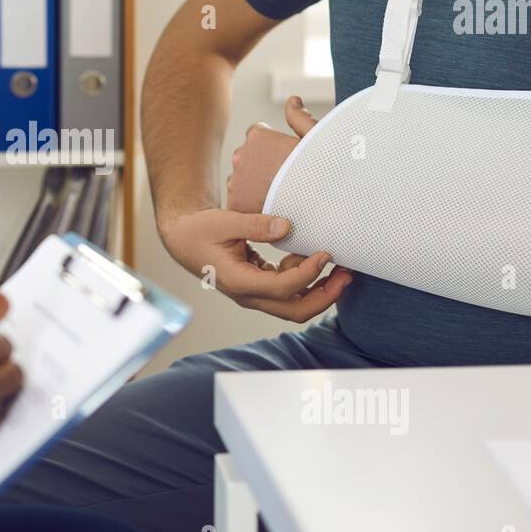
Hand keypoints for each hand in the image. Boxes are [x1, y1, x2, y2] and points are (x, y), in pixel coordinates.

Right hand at [158, 207, 351, 322]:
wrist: (183, 239)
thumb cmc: (200, 231)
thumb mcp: (225, 222)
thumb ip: (256, 225)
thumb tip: (287, 226)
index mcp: (239, 282)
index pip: (283, 288)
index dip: (309, 273)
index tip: (325, 253)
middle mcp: (248, 295)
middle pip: (296, 309)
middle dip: (326, 295)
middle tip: (347, 274)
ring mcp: (254, 294)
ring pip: (295, 304)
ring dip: (319, 289)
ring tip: (336, 264)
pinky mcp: (259, 287)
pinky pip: (288, 292)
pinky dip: (303, 278)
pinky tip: (304, 255)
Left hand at [224, 95, 318, 213]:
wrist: (320, 207)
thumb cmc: (322, 170)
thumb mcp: (315, 138)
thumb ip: (299, 118)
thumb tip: (292, 100)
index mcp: (257, 136)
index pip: (256, 135)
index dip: (272, 147)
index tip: (285, 159)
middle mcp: (240, 155)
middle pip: (246, 157)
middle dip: (260, 165)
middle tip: (284, 180)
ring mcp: (235, 180)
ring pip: (241, 180)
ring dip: (254, 185)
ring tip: (279, 196)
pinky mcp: (235, 204)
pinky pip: (240, 201)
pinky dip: (252, 204)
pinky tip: (271, 207)